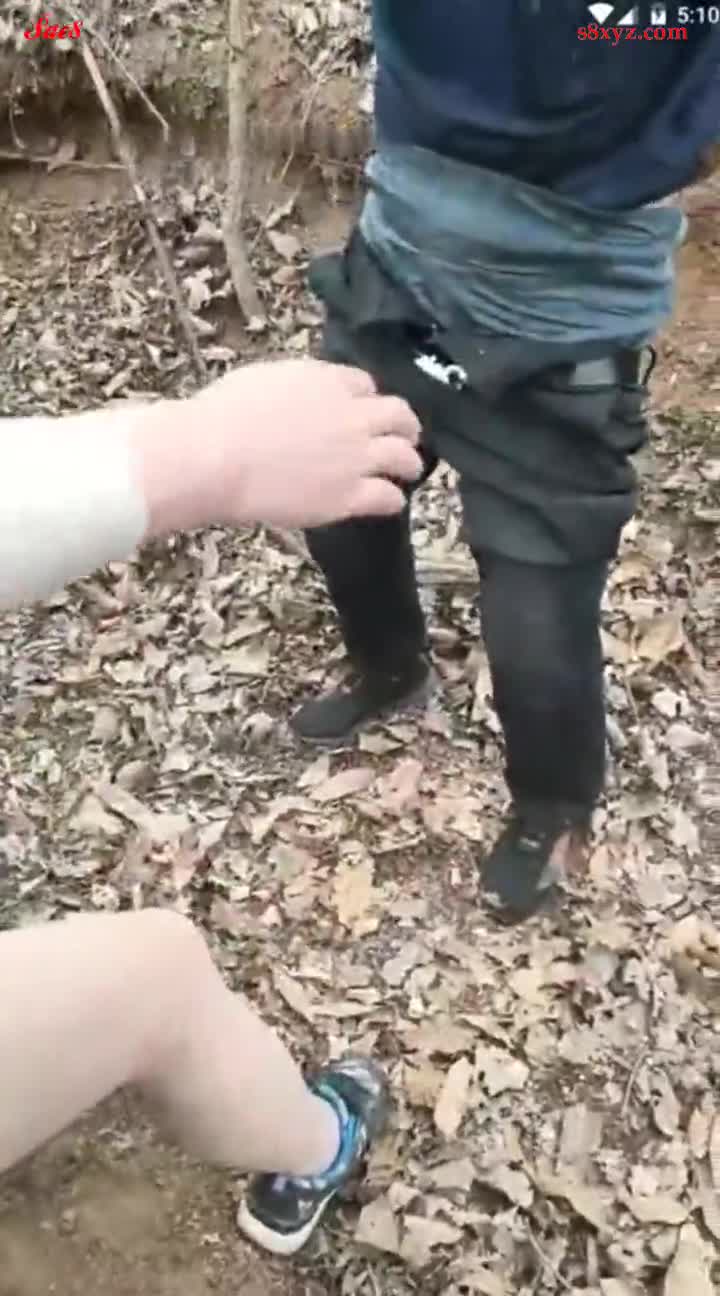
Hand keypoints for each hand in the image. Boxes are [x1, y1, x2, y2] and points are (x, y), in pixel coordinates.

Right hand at [182, 357, 422, 527]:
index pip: (364, 384)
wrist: (218, 458)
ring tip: (408, 470)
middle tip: (405, 435)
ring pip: (404, 456)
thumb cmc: (224, 415)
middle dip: (405, 424)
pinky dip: (393, 499)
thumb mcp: (264, 378)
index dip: (366, 399)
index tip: (362, 409)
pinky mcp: (350, 496)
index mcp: (328, 381)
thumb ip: (294, 384)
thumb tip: (298, 394)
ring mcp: (356, 458)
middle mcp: (352, 416)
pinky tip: (391, 502)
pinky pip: (388, 498)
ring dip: (410, 462)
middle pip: (398, 414)